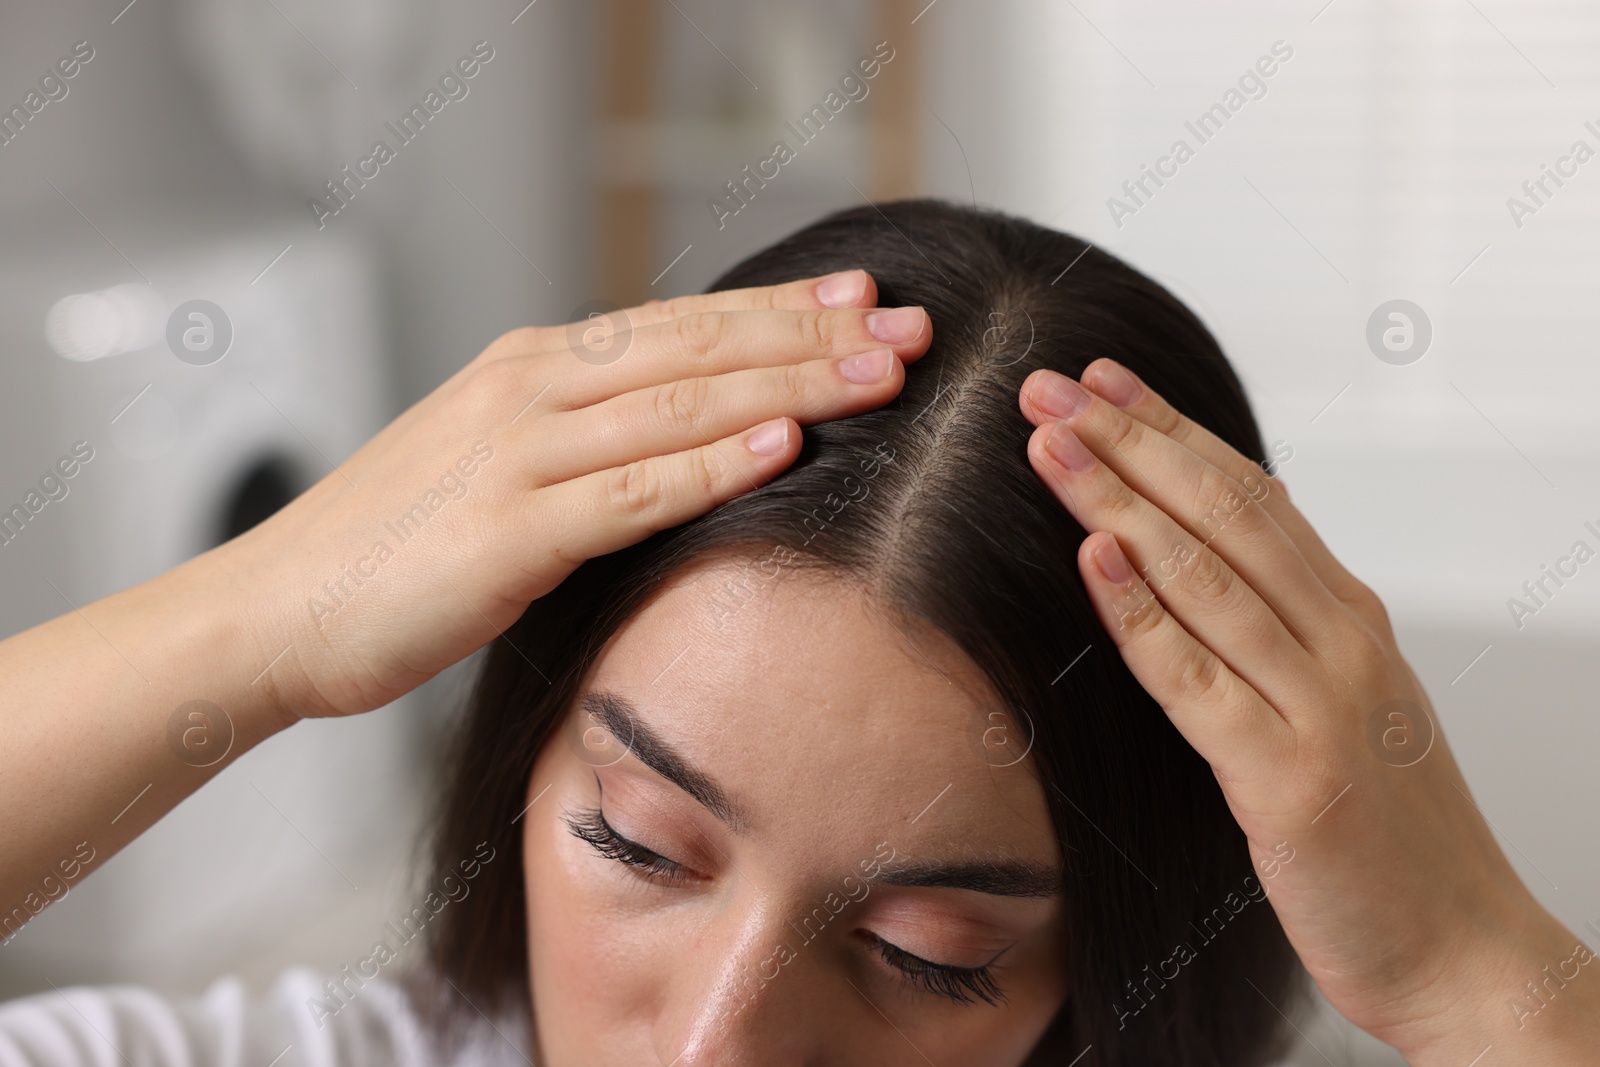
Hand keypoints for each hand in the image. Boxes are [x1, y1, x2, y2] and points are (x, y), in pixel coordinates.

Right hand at [215, 271, 931, 722]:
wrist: (277, 609)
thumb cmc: (394, 550)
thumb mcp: (499, 470)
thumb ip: (588, 445)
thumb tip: (688, 438)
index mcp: (533, 370)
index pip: (681, 326)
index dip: (780, 313)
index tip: (864, 304)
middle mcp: (530, 391)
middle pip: (697, 350)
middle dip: (813, 338)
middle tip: (910, 329)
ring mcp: (516, 455)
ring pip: (679, 405)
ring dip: (790, 383)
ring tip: (880, 374)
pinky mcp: (506, 531)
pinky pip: (630, 490)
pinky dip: (710, 463)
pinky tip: (780, 443)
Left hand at [1017, 359, 1599, 1063]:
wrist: (1466, 951)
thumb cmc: (1394, 833)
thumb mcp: (1356, 699)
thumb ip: (1302, 610)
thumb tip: (1261, 506)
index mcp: (1350, 618)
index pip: (1249, 494)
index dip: (1170, 430)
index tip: (1101, 380)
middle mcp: (1340, 643)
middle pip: (1221, 513)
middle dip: (1129, 441)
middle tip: (1050, 386)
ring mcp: (1318, 706)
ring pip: (1204, 577)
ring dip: (1118, 502)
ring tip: (1049, 444)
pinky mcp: (1286, 779)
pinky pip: (1196, 681)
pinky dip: (1140, 615)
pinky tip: (1093, 560)